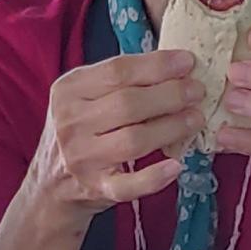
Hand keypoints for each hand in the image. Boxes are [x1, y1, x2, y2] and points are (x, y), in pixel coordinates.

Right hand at [28, 51, 203, 220]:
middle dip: (170, 95)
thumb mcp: (85, 97)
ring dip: (171, 128)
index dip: (157, 65)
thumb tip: (173, 65)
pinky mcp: (94, 188)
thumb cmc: (81, 132)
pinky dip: (154, 178)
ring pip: (133, 140)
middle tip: (198, 91)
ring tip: (195, 119)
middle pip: (128, 103)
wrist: (52, 184)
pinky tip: (176, 167)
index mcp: (68, 90)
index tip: (188, 62)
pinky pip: (128, 185)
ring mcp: (81, 158)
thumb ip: (118, 81)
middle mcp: (70, 122)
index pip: (117, 71)